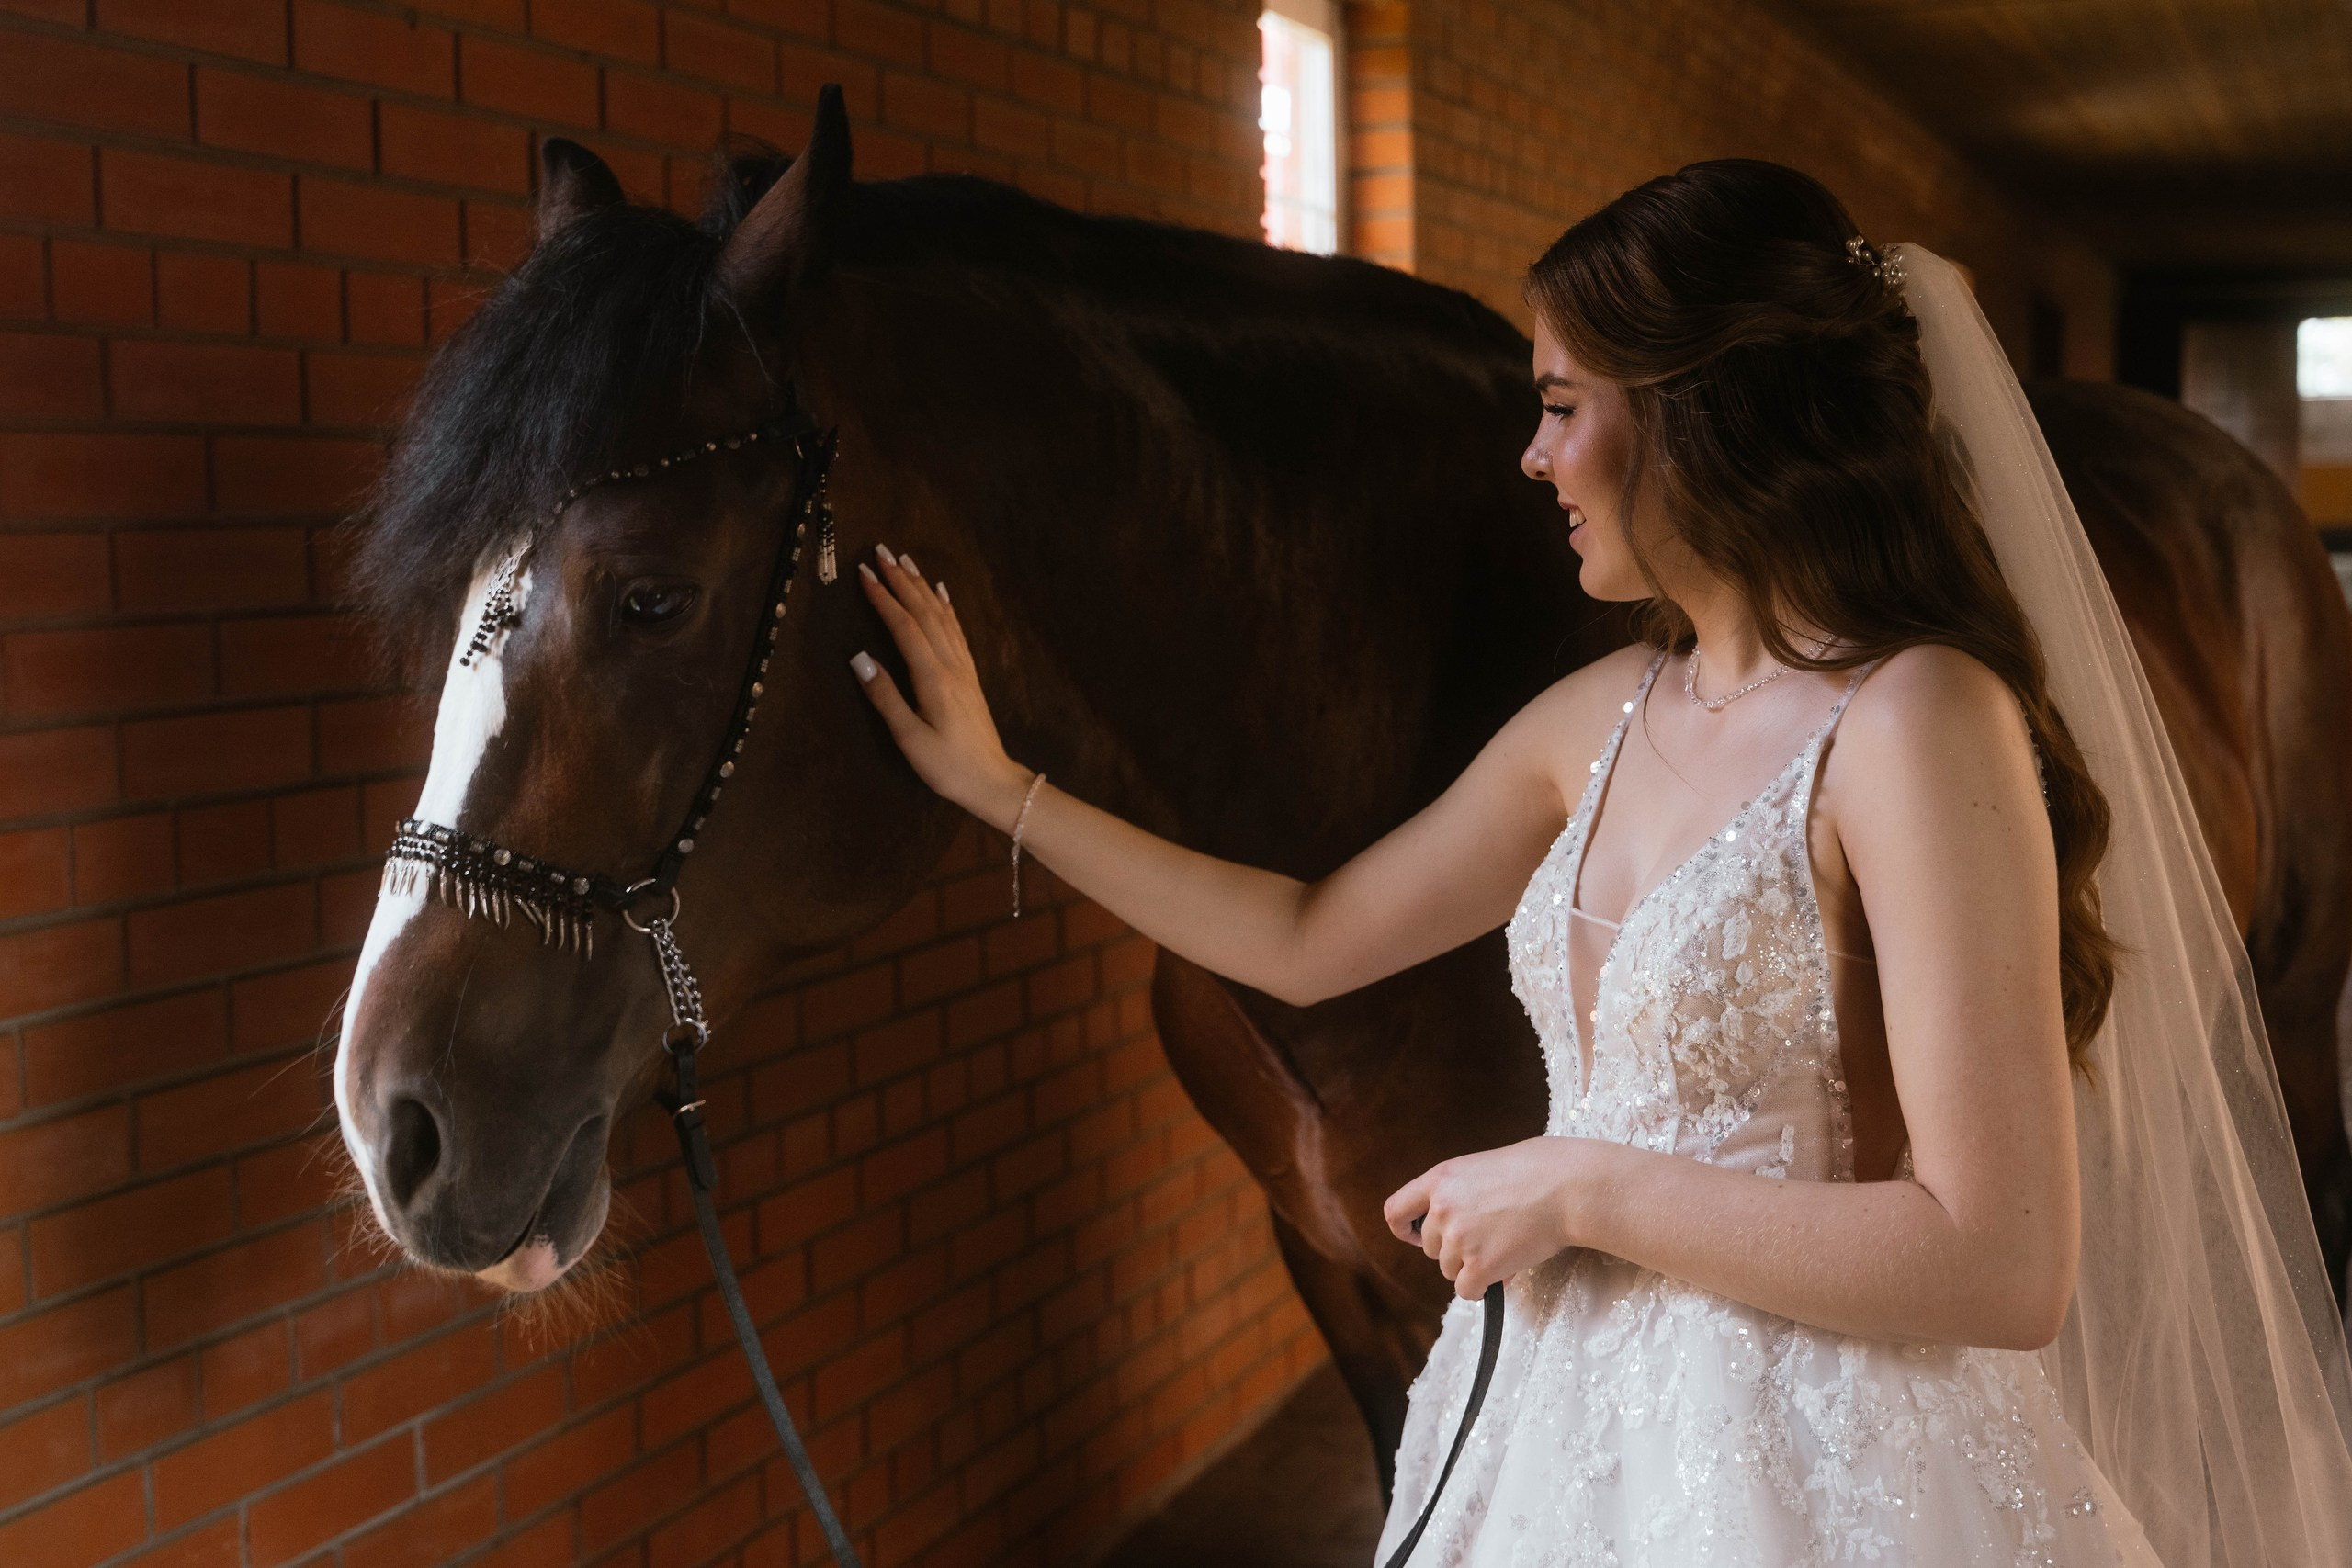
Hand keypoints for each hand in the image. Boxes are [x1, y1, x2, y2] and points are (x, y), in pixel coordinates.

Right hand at [850, 544, 1031, 827]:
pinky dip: (946, 607)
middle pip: (923, 612)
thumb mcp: (909, 738)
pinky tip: (940, 592)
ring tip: (905, 561)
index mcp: (932, 677)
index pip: (904, 627)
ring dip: (921, 586)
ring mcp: (963, 667)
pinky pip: (956, 630)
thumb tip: (859, 657)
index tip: (864, 573)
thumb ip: (884, 697)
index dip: (883, 598)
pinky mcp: (970, 675)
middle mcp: (950, 664)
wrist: (992, 781)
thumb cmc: (947, 766)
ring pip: (941, 616)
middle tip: (880, 552)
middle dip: (901, 580)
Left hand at [1383, 1136, 1594, 1299]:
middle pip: (1430, 1247)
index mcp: (1439, 1179)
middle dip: (1454, 1249)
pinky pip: (1467, 1290)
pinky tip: (1504, 1270)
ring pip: (1449, 1270)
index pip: (1396, 1211)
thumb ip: (1461, 1193)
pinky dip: (1484, 1287)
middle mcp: (1442, 1209)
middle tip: (1489, 1239)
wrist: (1567, 1187)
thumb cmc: (1537, 1171)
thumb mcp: (1484, 1168)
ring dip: (1472, 1266)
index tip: (1419, 1237)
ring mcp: (1458, 1239)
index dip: (1406, 1229)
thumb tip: (1456, 1230)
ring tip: (1505, 1247)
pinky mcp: (1479, 1266)